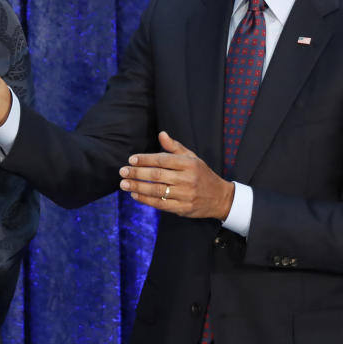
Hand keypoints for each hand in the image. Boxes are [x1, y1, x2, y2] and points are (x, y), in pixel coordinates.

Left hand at [119, 131, 234, 219]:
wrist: (220, 198)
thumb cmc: (202, 174)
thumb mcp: (192, 157)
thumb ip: (175, 147)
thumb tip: (161, 134)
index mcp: (189, 164)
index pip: (163, 160)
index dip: (145, 159)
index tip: (131, 159)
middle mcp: (187, 179)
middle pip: (157, 175)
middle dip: (137, 173)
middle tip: (122, 171)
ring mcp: (185, 195)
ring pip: (157, 190)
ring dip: (138, 187)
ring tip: (124, 184)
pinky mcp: (183, 208)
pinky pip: (161, 204)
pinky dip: (146, 200)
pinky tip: (135, 194)